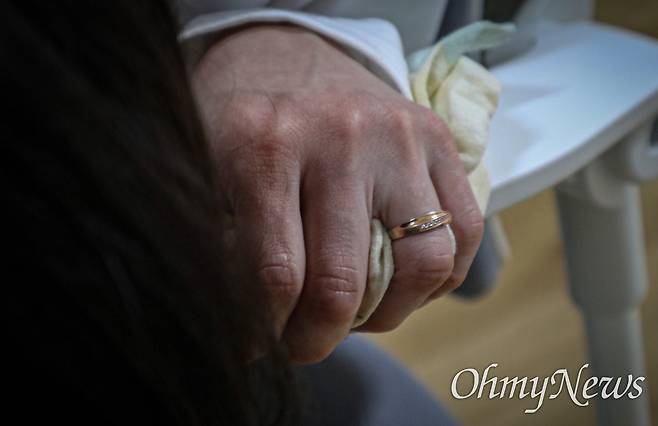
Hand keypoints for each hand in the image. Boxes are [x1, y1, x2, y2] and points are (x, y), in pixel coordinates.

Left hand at [192, 24, 482, 362]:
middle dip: (321, 337)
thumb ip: (223, 250)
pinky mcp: (439, 139)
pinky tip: (401, 280)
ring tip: (359, 314)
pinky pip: (465, 234)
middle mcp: (340, 136)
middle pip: (345, 281)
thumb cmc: (249, 131)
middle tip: (307, 343)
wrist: (292, 61)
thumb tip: (250, 340)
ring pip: (421, 266)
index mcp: (265, 146)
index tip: (264, 345)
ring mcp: (399, 136)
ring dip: (388, 314)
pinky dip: (436, 279)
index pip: (278, 276)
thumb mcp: (209, 176)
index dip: (270, 332)